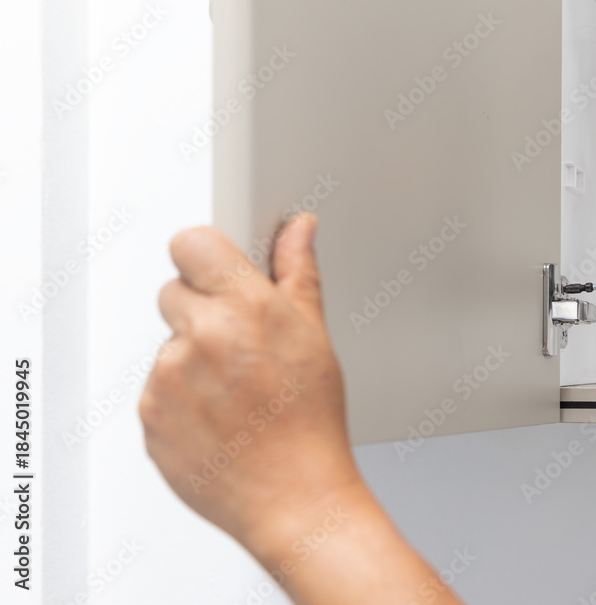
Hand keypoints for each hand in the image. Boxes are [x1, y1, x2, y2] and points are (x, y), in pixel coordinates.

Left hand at [140, 213, 362, 555]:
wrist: (294, 497)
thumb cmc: (310, 423)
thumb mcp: (314, 336)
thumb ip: (296, 273)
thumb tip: (296, 230)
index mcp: (246, 307)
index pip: (192, 242)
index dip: (207, 257)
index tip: (220, 271)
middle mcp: (201, 336)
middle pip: (173, 291)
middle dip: (201, 309)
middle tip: (239, 344)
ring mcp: (168, 377)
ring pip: (168, 344)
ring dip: (192, 359)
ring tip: (235, 393)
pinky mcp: (148, 414)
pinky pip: (156, 388)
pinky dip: (179, 398)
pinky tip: (217, 417)